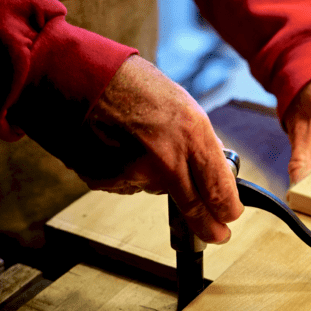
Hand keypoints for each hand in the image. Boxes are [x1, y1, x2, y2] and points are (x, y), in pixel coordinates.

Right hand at [48, 55, 243, 243]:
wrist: (80, 77)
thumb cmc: (133, 84)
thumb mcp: (183, 104)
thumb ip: (201, 140)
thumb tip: (217, 166)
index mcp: (193, 135)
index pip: (221, 190)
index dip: (229, 209)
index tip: (230, 215)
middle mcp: (167, 160)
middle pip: (195, 211)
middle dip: (210, 228)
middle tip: (215, 234)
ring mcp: (135, 174)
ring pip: (159, 192)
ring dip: (159, 179)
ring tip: (143, 144)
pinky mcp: (108, 182)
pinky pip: (130, 186)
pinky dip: (131, 173)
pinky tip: (122, 147)